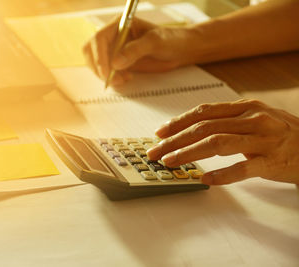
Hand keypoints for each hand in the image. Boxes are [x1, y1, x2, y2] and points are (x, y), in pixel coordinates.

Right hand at [83, 17, 196, 85]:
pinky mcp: (119, 62)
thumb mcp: (155, 42)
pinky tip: (126, 78)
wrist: (180, 51)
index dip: (99, 56)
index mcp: (120, 24)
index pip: (99, 38)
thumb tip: (115, 63)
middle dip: (98, 67)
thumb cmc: (170, 40)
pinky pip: (106, 71)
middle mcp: (114, 36)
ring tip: (122, 80)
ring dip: (105, 74)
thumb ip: (135, 50)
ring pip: (97, 62)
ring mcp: (115, 49)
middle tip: (111, 80)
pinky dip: (112, 78)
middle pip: (91, 50)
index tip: (107, 72)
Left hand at [146, 99, 298, 184]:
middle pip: (203, 128)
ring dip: (188, 154)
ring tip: (170, 163)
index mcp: (245, 107)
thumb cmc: (282, 133)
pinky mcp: (271, 161)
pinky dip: (221, 175)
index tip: (159, 133)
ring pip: (216, 143)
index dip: (178, 122)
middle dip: (174, 141)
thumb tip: (193, 128)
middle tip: (155, 152)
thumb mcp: (256, 118)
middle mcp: (252, 119)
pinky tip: (204, 180)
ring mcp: (262, 140)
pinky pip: (242, 168)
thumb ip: (228, 120)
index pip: (203, 112)